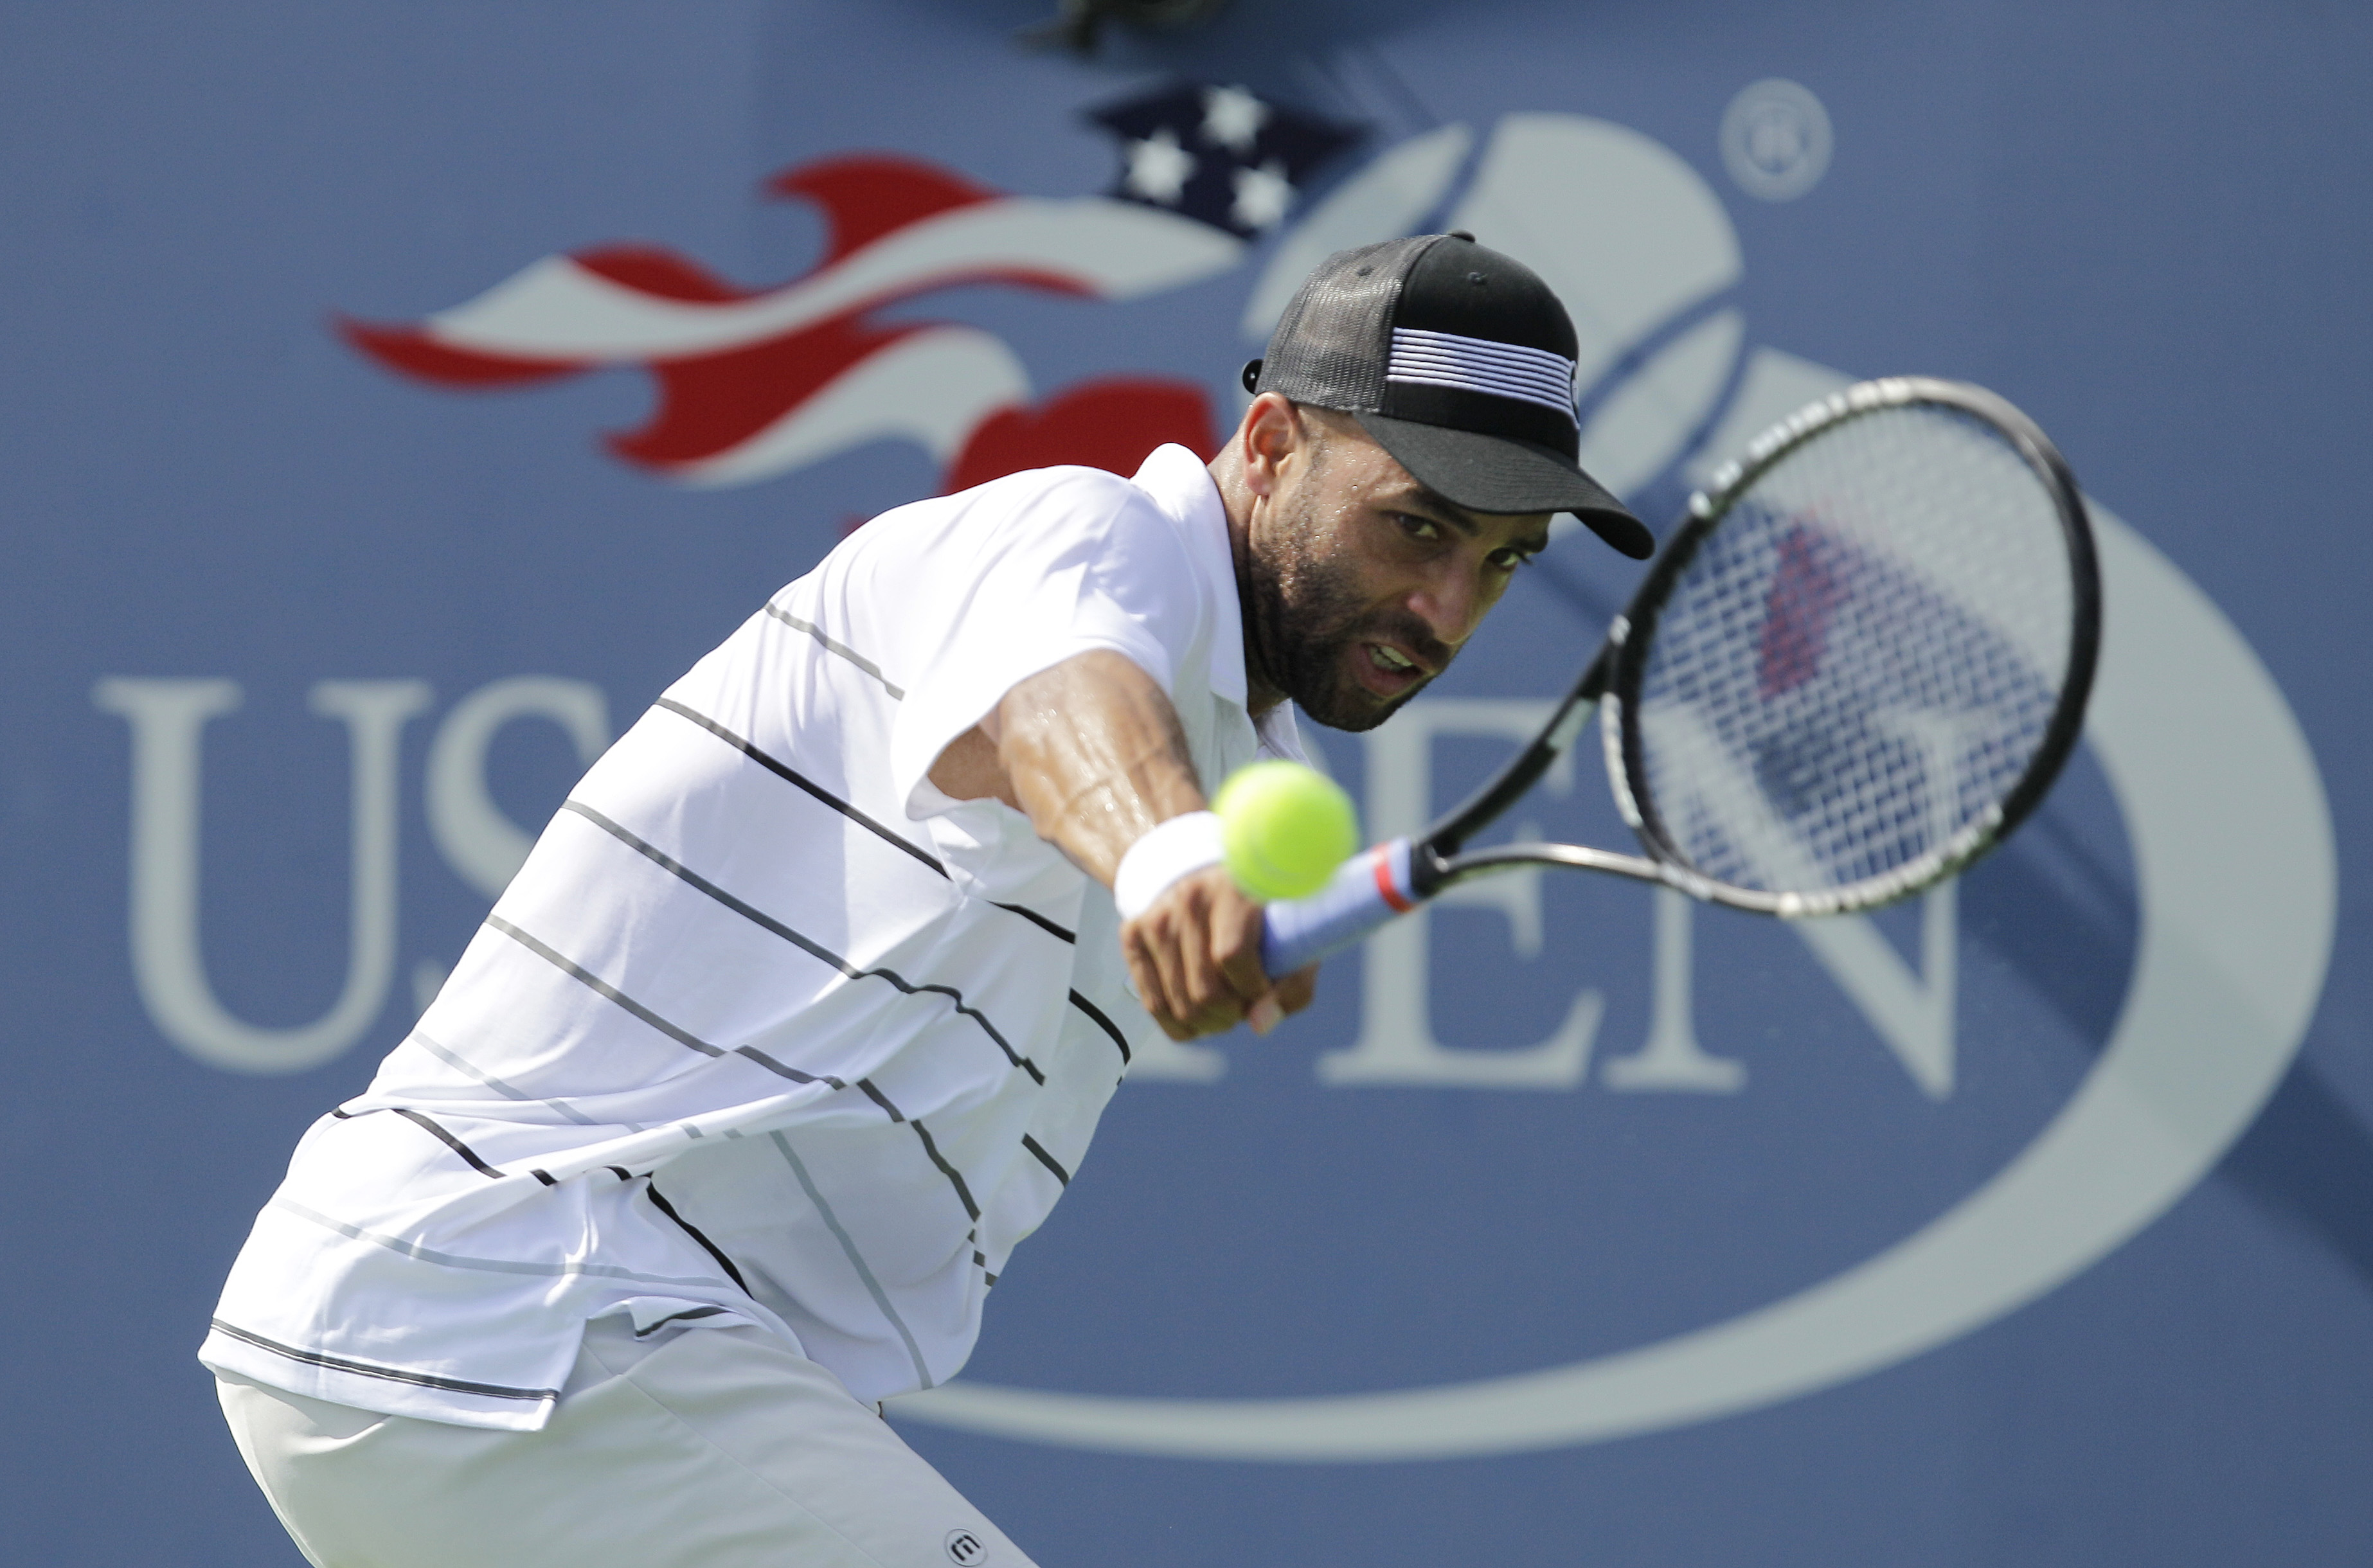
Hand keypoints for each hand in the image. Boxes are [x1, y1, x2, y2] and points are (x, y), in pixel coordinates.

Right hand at [1120, 863, 1317, 1040]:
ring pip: (1179, 1004)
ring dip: (1210, 1023)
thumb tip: (1259, 1025)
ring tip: (1227, 1011)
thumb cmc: (1262, 916)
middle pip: (1205, 989)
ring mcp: (1156, 917)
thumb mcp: (1291, 940)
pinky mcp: (1133, 934)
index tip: (1265, 990)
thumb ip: (1290, 987)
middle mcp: (1188, 898)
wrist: (1210, 876)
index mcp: (1233, 889)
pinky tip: (1201, 1018)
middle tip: (1245, 1006)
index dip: (1254, 988)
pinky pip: (1153, 1005)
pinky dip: (1181, 1025)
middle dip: (1232, 1013)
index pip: (1233, 955)